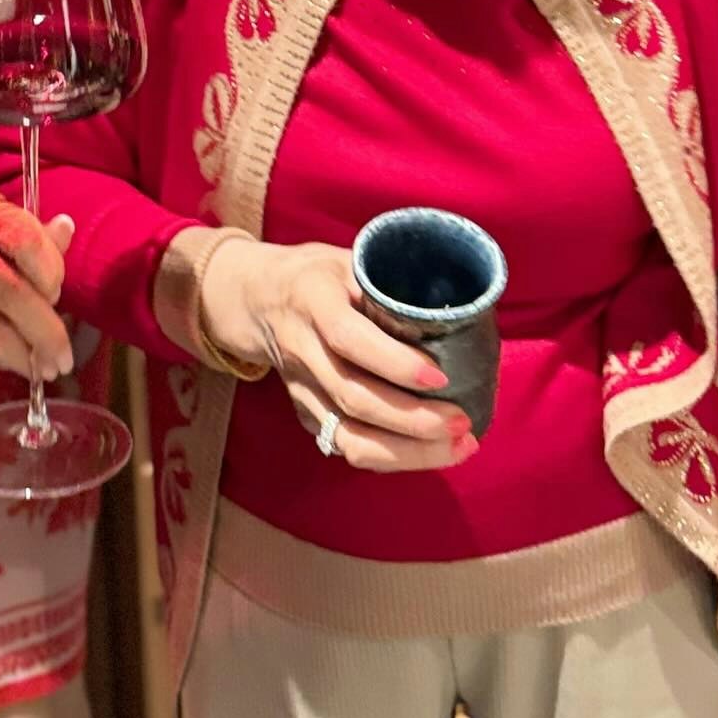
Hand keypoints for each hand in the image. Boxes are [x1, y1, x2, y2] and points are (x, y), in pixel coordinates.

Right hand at [0, 183, 75, 380]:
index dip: (49, 272)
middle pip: (11, 296)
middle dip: (44, 335)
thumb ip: (24, 229)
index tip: (56, 293)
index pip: (25, 241)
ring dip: (23, 358)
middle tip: (63, 358)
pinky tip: (12, 361)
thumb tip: (65, 230)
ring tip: (47, 367)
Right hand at [199, 237, 473, 471]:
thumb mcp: (347, 259)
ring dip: (407, 451)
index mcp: (312, 300)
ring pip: (348, 436)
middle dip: (413, 420)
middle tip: (462, 421)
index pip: (348, 339)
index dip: (394, 363)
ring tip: (458, 446)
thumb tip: (454, 307)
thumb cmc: (316, 274)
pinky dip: (391, 457)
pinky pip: (346, 446)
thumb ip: (388, 282)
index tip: (441, 377)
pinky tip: (430, 452)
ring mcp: (300, 388)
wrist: (255, 298)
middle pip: (352, 398)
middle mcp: (301, 349)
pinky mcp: (305, 413)